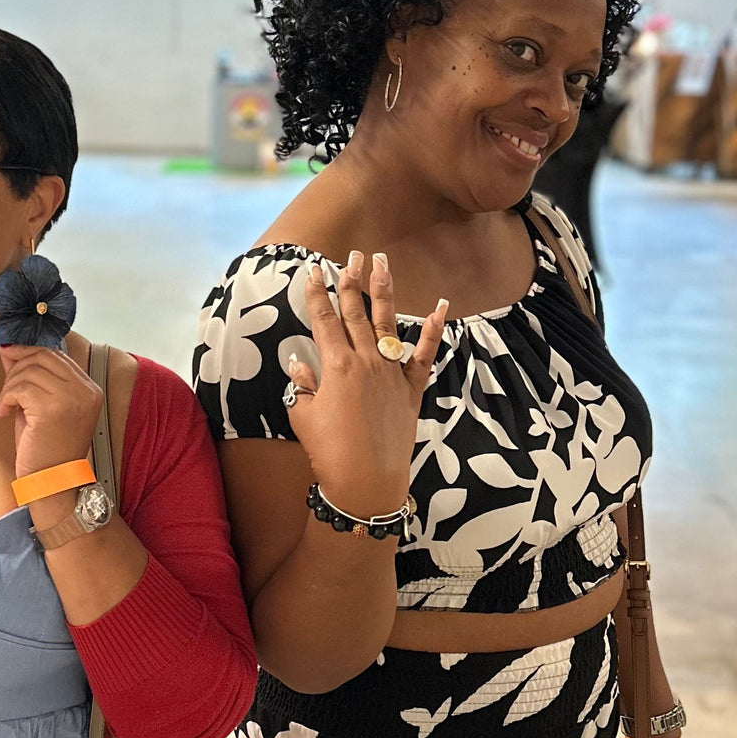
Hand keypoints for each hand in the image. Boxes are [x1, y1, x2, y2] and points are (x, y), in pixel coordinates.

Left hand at [0, 345, 102, 478]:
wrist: (53, 482)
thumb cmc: (48, 448)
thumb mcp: (44, 407)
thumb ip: (33, 377)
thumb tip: (10, 350)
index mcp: (90, 389)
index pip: (57, 355)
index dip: (30, 352)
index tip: (10, 356)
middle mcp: (85, 390)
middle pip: (44, 355)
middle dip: (18, 364)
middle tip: (6, 385)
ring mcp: (72, 398)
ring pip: (30, 370)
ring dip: (10, 385)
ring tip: (7, 404)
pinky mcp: (53, 409)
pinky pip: (21, 388)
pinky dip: (6, 397)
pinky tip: (5, 412)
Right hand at [287, 251, 447, 513]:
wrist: (368, 483)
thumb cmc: (330, 452)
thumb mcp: (304, 417)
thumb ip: (303, 385)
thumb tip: (299, 364)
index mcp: (337, 366)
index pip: (323, 319)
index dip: (317, 293)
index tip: (313, 269)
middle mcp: (366, 362)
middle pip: (356, 312)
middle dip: (351, 280)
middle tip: (352, 254)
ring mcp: (391, 373)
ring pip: (387, 323)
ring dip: (384, 290)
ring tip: (382, 261)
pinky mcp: (411, 389)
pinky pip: (424, 355)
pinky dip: (432, 330)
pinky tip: (439, 306)